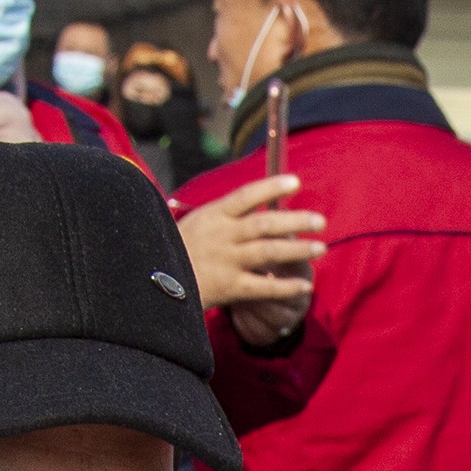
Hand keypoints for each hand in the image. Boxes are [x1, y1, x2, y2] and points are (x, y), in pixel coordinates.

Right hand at [179, 174, 322, 350]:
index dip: (272, 187)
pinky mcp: (229, 288)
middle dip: (296, 221)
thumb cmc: (178, 250)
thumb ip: (223, 216)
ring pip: (269, 251)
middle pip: (265, 223)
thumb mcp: (194, 224)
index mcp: (212, 215)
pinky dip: (287, 286)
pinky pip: (264, 287)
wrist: (150, 282)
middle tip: (320, 220)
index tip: (296, 182)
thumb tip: (257, 204)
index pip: (246, 195)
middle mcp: (221, 235)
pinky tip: (305, 285)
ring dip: (298, 250)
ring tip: (321, 248)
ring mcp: (226, 261)